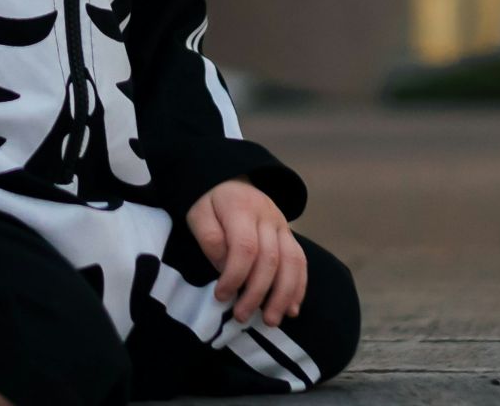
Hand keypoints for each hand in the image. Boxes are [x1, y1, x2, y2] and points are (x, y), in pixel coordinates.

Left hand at [185, 176, 305, 326]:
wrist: (230, 179)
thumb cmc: (210, 202)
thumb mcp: (198, 213)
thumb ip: (210, 238)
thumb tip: (225, 268)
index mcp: (241, 208)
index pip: (245, 247)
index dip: (235, 275)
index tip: (221, 296)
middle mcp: (268, 216)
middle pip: (270, 259)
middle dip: (257, 293)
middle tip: (241, 316)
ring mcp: (283, 225)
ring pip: (292, 262)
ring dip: (283, 295)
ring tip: (270, 320)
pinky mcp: (290, 235)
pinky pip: (301, 262)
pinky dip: (298, 288)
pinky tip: (292, 309)